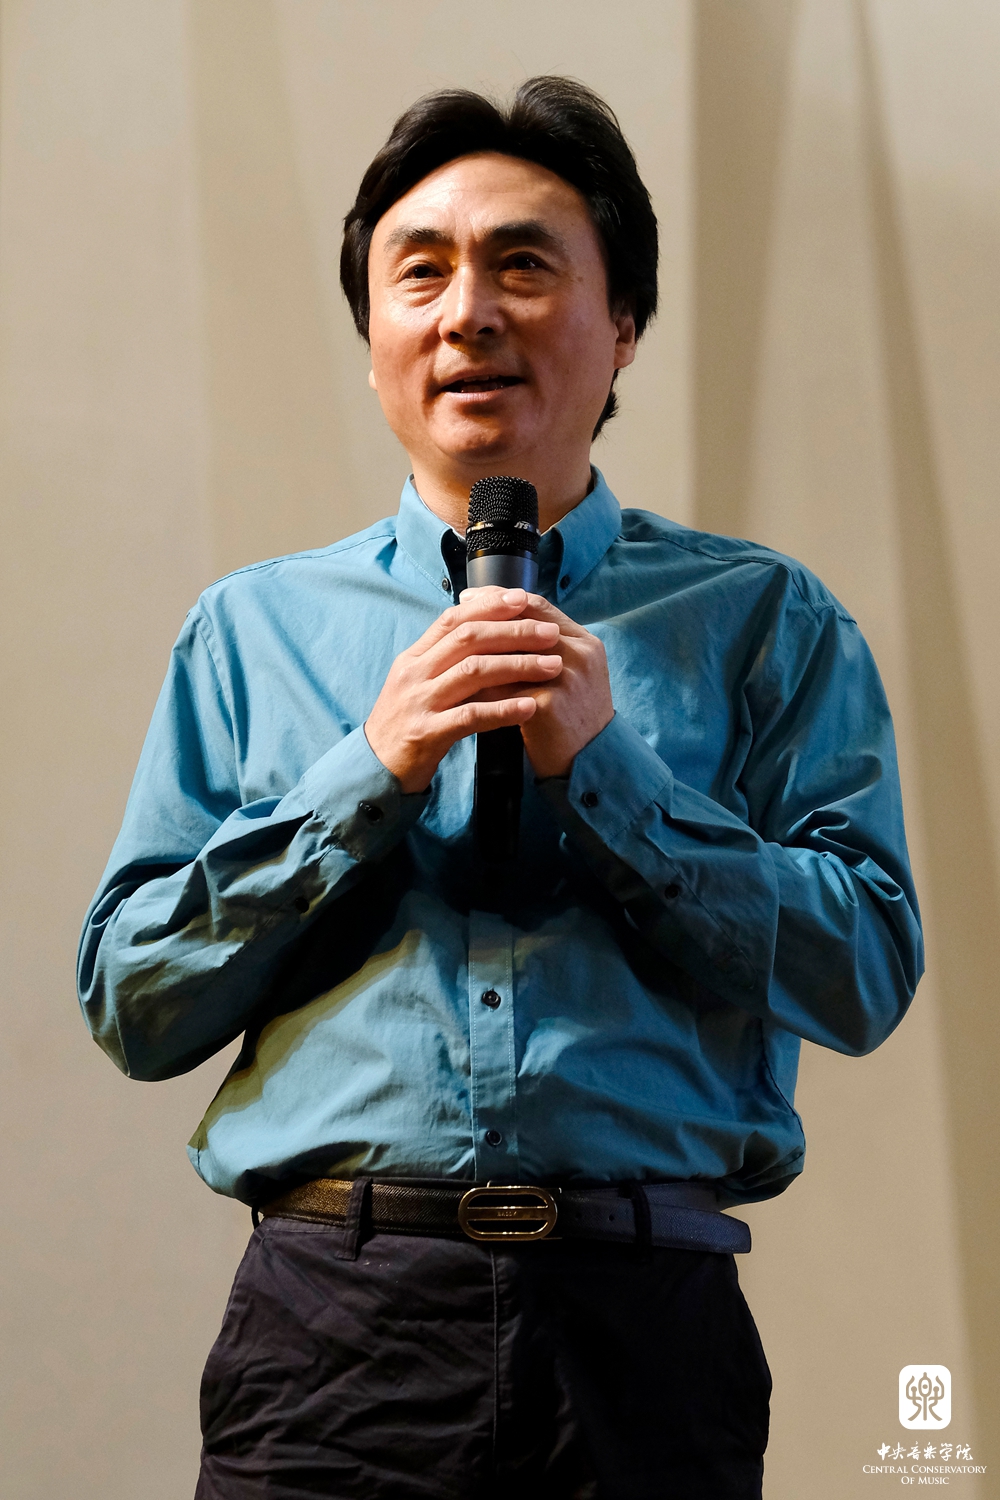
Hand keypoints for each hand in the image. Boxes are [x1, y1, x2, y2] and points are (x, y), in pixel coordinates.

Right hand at [364, 591, 563, 791]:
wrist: (376, 768)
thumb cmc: (407, 724)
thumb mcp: (418, 684)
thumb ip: (445, 660)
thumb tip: (484, 631)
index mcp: (414, 658)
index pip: (453, 619)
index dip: (489, 605)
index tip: (524, 598)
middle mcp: (414, 674)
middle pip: (468, 639)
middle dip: (513, 631)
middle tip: (550, 632)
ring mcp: (419, 702)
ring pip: (473, 672)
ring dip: (518, 665)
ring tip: (553, 666)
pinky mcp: (426, 733)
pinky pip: (470, 716)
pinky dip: (503, 709)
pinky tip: (531, 707)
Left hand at [459, 588, 613, 778]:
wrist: (589, 764)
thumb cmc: (571, 719)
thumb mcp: (569, 675)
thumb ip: (545, 650)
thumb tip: (502, 623)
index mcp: (585, 642)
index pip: (538, 605)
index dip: (501, 598)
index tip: (470, 597)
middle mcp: (581, 654)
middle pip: (523, 621)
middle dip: (484, 618)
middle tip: (454, 620)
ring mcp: (567, 678)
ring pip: (511, 653)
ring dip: (478, 649)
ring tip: (451, 651)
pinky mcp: (550, 704)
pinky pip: (503, 689)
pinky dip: (480, 686)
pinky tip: (459, 686)